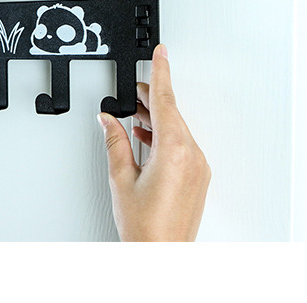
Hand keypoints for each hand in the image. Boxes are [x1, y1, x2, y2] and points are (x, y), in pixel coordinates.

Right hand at [97, 44, 210, 240]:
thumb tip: (109, 120)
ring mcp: (198, 167)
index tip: (161, 53)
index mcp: (174, 150)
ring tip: (134, 114)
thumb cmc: (145, 226)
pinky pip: (182, 145)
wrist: (161, 254)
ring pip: (177, 129)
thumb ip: (115, 142)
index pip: (165, 100)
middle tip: (135, 88)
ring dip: (156, 119)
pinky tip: (145, 138)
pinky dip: (164, 136)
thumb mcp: (120, 178)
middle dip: (152, 98)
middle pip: (172, 114)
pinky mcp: (197, 177)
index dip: (161, 72)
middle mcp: (192, 156)